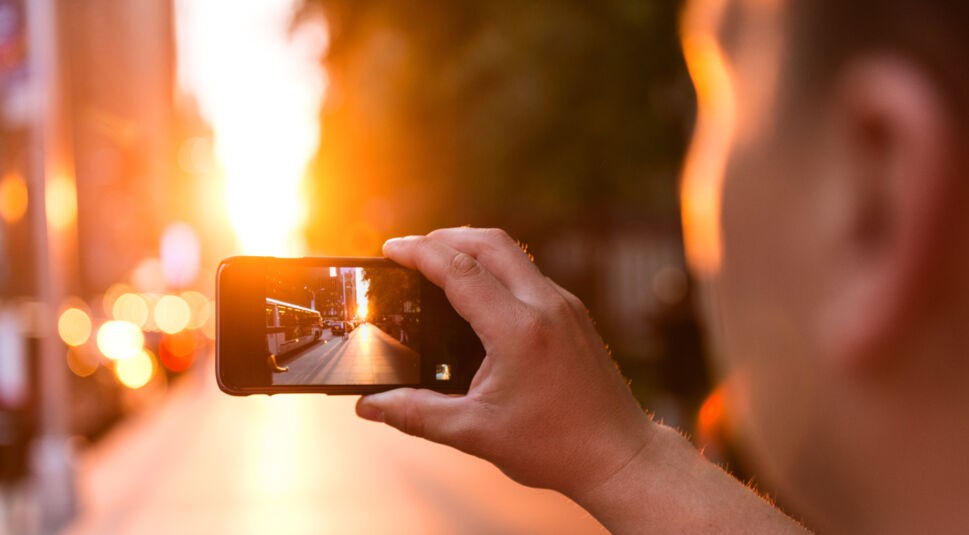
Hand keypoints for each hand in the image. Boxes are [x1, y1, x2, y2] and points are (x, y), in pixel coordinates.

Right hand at [356, 228, 653, 497]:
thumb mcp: (475, 433)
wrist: (620, 455)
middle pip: (489, 243)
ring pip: (513, 254)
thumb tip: (368, 407)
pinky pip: (529, 275)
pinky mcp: (575, 314)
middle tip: (410, 251)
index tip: (390, 249)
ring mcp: (566, 306)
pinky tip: (479, 296)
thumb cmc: (553, 447)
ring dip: (473, 249)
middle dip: (445, 237)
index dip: (420, 253)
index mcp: (519, 330)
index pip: (460, 270)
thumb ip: (416, 415)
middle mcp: (546, 306)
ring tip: (439, 265)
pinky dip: (497, 270)